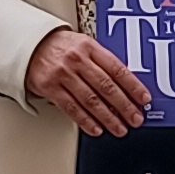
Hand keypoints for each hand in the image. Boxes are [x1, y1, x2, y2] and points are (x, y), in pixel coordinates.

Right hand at [25, 24, 152, 137]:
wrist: (30, 45)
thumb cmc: (61, 46)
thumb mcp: (84, 45)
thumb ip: (103, 61)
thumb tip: (126, 84)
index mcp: (90, 47)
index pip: (117, 69)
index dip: (133, 86)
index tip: (144, 99)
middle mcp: (77, 60)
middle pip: (106, 87)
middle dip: (124, 106)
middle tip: (135, 119)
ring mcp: (63, 74)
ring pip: (91, 100)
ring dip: (108, 118)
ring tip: (119, 128)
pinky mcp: (51, 88)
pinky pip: (72, 108)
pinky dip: (86, 121)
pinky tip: (97, 129)